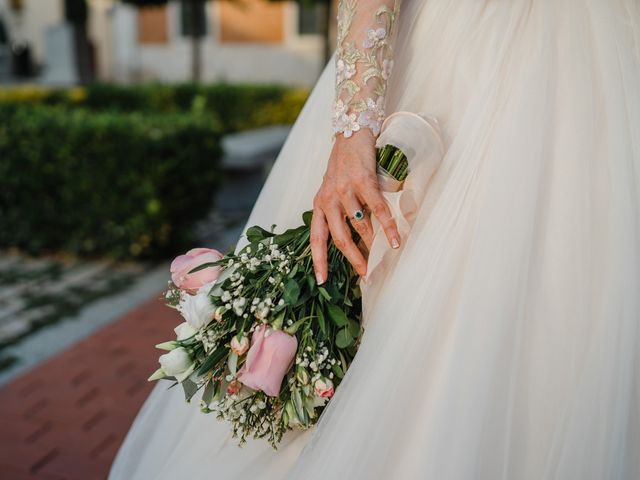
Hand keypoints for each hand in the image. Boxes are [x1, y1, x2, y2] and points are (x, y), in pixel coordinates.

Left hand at [311, 129, 400, 284]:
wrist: (351, 134)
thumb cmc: (344, 166)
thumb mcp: (334, 191)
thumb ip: (341, 213)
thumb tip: (358, 241)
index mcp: (319, 205)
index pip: (316, 238)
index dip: (318, 261)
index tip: (322, 281)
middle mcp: (328, 199)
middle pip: (339, 237)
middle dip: (352, 258)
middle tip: (364, 275)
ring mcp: (345, 190)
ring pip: (359, 225)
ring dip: (371, 245)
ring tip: (381, 259)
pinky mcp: (363, 181)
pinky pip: (378, 209)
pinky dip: (388, 227)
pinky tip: (395, 240)